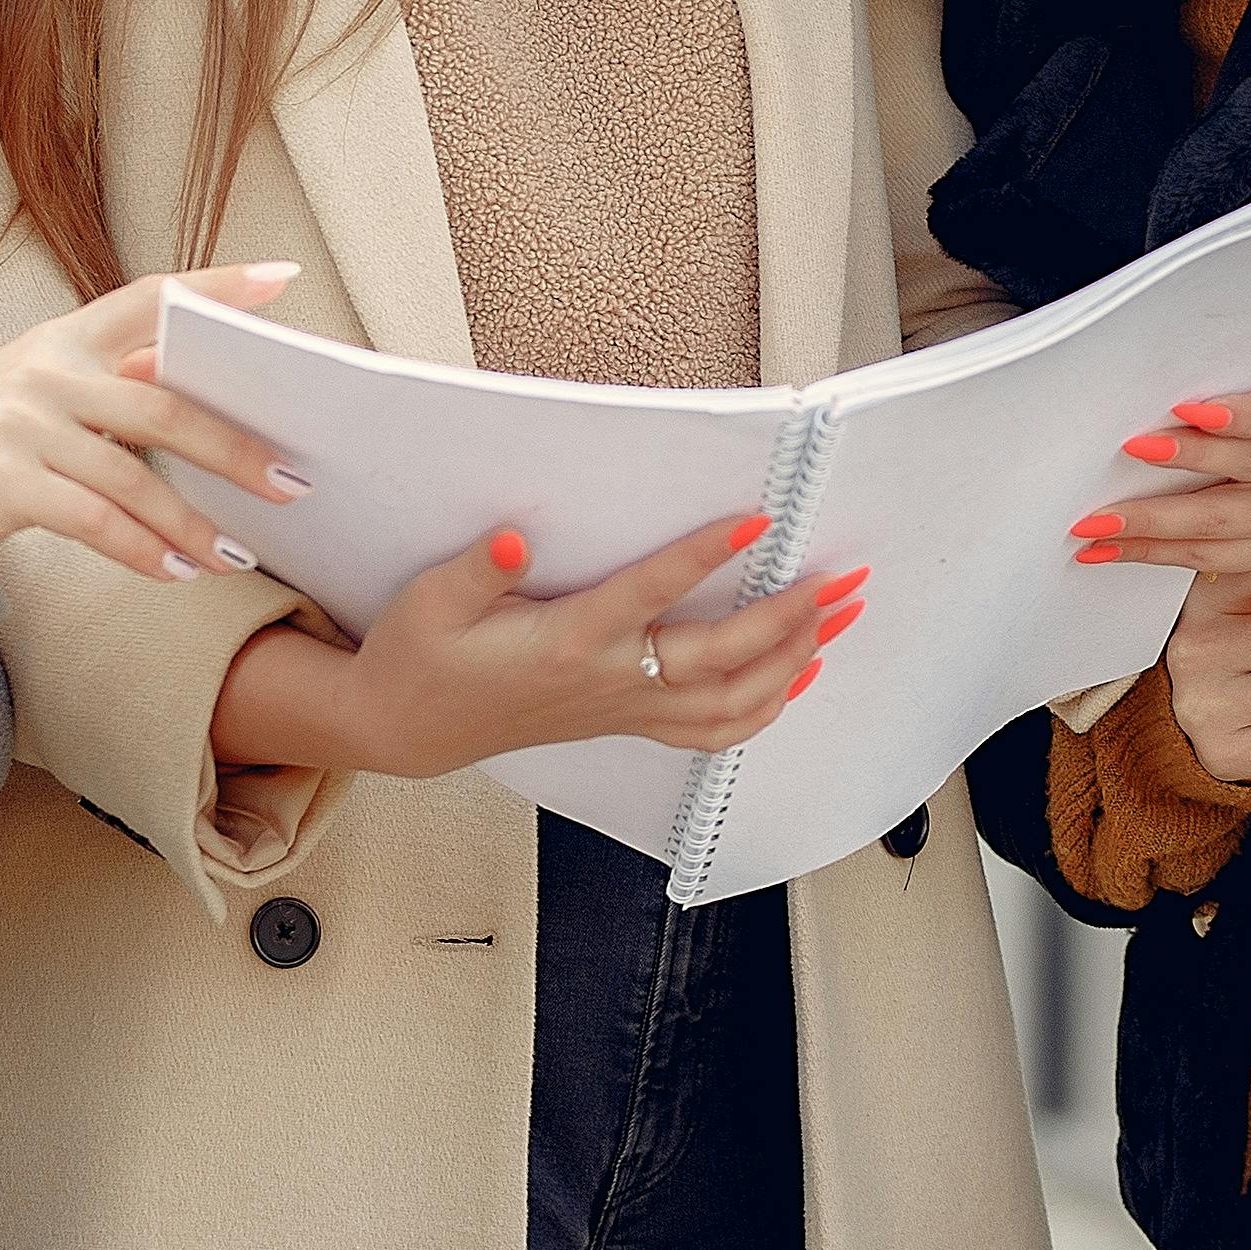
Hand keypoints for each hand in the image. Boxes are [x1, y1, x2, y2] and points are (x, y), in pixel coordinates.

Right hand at [0, 266, 299, 579]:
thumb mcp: (38, 386)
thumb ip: (109, 384)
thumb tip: (209, 414)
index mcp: (64, 336)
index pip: (150, 297)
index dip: (216, 287)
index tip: (279, 278)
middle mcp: (46, 370)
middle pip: (161, 404)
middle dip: (233, 447)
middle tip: (291, 481)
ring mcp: (22, 424)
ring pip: (132, 476)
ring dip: (191, 523)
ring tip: (237, 555)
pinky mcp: (4, 482)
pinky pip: (92, 520)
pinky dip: (141, 550)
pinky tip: (176, 573)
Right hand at [318, 510, 860, 780]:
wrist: (410, 728)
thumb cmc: (421, 657)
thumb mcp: (429, 603)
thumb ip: (476, 570)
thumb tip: (513, 538)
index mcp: (565, 643)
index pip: (648, 594)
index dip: (703, 555)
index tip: (756, 518)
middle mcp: (606, 682)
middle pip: (715, 659)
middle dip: (786, 618)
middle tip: (839, 576)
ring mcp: (621, 709)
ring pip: (728, 704)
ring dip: (793, 661)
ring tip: (840, 617)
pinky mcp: (625, 723)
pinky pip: (711, 731)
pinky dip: (766, 708)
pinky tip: (798, 675)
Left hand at [1072, 362, 1250, 603]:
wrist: (1232, 456)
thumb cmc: (1218, 411)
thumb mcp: (1219, 382)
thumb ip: (1201, 379)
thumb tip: (1149, 380)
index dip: (1237, 412)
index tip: (1185, 406)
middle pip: (1250, 464)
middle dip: (1188, 457)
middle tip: (1134, 449)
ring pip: (1223, 521)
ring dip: (1154, 520)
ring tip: (1101, 519)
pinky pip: (1205, 557)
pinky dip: (1151, 551)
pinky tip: (1109, 546)